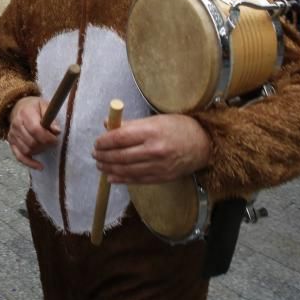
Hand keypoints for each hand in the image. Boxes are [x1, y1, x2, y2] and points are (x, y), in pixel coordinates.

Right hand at [7, 96, 58, 169]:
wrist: (17, 106)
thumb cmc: (34, 106)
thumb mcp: (44, 105)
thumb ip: (51, 117)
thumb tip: (57, 131)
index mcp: (25, 113)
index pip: (35, 130)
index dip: (47, 137)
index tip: (55, 138)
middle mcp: (16, 124)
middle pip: (32, 142)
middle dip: (45, 145)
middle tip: (52, 142)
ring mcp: (12, 135)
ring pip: (27, 150)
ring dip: (39, 151)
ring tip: (46, 146)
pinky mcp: (11, 143)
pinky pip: (19, 157)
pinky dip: (30, 163)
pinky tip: (40, 166)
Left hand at [94, 114, 210, 184]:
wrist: (204, 144)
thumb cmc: (179, 127)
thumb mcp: (155, 119)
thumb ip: (131, 124)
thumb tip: (107, 124)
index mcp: (152, 131)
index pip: (120, 137)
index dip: (104, 141)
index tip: (97, 142)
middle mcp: (154, 150)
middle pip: (120, 156)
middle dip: (104, 156)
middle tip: (95, 154)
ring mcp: (158, 166)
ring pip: (126, 170)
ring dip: (109, 168)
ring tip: (100, 164)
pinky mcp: (161, 177)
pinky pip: (137, 180)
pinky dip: (121, 179)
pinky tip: (112, 176)